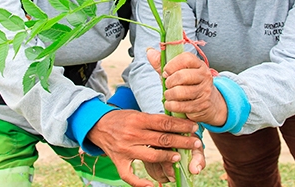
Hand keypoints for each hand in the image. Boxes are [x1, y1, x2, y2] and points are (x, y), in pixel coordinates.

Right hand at [87, 110, 201, 186]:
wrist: (97, 125)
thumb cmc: (122, 119)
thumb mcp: (137, 114)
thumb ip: (154, 121)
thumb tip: (176, 124)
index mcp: (139, 120)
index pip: (164, 123)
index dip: (181, 126)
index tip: (194, 128)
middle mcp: (133, 134)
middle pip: (162, 139)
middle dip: (182, 141)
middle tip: (196, 143)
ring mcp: (125, 149)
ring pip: (151, 156)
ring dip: (167, 158)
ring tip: (180, 157)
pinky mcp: (118, 161)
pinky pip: (129, 176)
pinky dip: (140, 183)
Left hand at [147, 49, 227, 125]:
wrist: (209, 104)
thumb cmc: (188, 86)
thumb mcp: (176, 73)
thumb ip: (162, 63)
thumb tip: (149, 51)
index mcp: (199, 64)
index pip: (186, 58)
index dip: (172, 64)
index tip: (166, 71)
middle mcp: (205, 76)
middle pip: (182, 76)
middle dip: (169, 82)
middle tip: (167, 85)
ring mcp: (204, 91)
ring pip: (180, 92)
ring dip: (169, 95)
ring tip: (168, 95)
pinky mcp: (201, 105)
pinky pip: (180, 106)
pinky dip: (171, 105)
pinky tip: (170, 104)